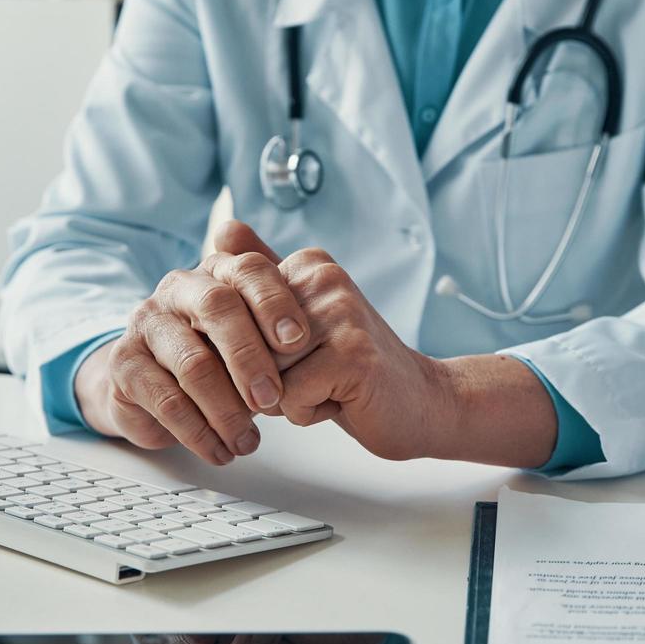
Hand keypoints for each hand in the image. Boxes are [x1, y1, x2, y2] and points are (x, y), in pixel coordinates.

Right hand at [73, 227, 313, 464]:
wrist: (151, 386)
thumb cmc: (217, 355)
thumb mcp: (254, 334)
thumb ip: (285, 311)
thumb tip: (323, 278)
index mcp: (215, 272)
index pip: (247, 270)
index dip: (275, 302)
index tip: (300, 342)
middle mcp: (176, 290)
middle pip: (217, 308)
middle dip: (251, 357)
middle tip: (273, 399)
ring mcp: (146, 325)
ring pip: (193, 363)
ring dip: (228, 410)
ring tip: (249, 441)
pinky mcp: (125, 366)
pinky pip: (167, 401)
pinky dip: (200, 432)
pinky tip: (221, 450)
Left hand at [213, 224, 558, 467]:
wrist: (421, 401)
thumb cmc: (350, 368)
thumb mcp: (301, 320)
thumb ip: (263, 279)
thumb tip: (223, 231)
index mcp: (309, 264)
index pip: (234, 313)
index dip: (252, 351)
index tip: (297, 354)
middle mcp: (324, 278)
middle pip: (245, 343)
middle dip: (268, 376)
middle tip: (316, 372)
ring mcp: (341, 312)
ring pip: (264, 372)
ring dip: (288, 396)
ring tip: (329, 385)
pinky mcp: (353, 353)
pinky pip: (290, 396)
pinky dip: (308, 412)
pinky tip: (342, 399)